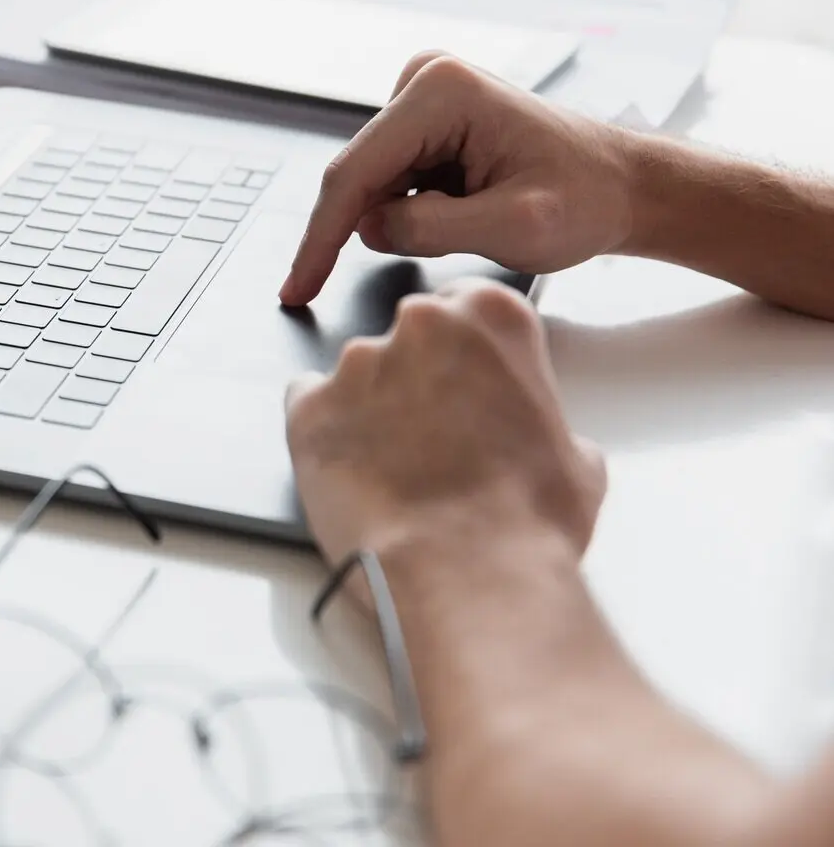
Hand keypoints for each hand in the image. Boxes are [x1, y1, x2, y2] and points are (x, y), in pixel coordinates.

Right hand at [280, 52, 640, 305]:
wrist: (622, 185)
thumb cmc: (586, 198)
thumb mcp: (514, 228)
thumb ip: (432, 229)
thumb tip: (367, 230)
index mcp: (442, 93)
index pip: (353, 175)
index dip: (318, 239)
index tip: (296, 288)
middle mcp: (423, 81)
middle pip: (358, 178)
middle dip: (373, 228)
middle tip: (430, 258)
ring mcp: (422, 97)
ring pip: (372, 185)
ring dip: (403, 220)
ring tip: (475, 223)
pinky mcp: (424, 120)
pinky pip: (390, 183)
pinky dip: (412, 213)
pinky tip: (464, 213)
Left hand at [285, 279, 605, 571]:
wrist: (469, 575)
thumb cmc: (527, 522)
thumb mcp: (577, 457)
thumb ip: (540, 418)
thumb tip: (530, 436)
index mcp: (490, 317)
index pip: (464, 306)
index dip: (462, 353)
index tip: (462, 380)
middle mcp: (419, 325)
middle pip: (407, 336)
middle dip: (416, 377)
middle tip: (432, 436)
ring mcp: (357, 364)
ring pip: (357, 374)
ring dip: (370, 408)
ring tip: (393, 470)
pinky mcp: (308, 407)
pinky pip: (305, 404)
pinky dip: (323, 430)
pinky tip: (348, 468)